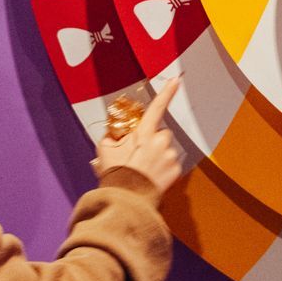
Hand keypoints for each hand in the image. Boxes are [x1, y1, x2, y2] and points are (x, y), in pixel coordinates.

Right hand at [94, 76, 186, 194]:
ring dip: (158, 155)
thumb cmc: (115, 173)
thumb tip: (116, 133)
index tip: (175, 81)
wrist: (126, 199)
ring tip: (143, 168)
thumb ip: (112, 136)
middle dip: (152, 141)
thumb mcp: (105, 149)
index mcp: (144, 133)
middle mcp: (160, 142)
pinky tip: (151, 176)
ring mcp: (170, 156)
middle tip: (138, 155)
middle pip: (161, 133)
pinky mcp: (176, 170)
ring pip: (166, 149)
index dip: (166, 93)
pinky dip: (163, 168)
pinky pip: (170, 164)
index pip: (156, 108)